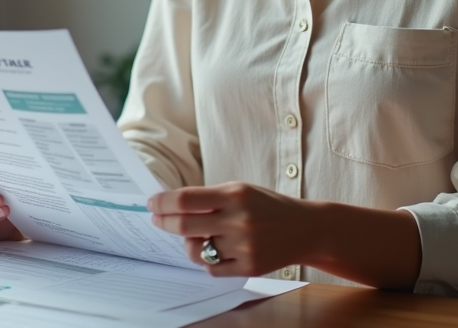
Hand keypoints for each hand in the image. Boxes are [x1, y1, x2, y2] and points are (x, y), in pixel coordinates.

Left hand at [148, 182, 313, 276]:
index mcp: (235, 195)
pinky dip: (208, 259)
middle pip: (184, 225)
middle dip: (164, 222)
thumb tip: (170, 205)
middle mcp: (238, 220)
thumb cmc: (267, 206)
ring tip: (197, 235)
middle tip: (157, 219)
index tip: (152, 203)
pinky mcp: (248, 267)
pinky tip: (217, 248)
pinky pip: (211, 267)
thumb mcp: (241, 190)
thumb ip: (209, 198)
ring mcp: (244, 246)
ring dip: (188, 243)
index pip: (186, 200)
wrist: (305, 229)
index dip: (163, 202)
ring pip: (195, 250)